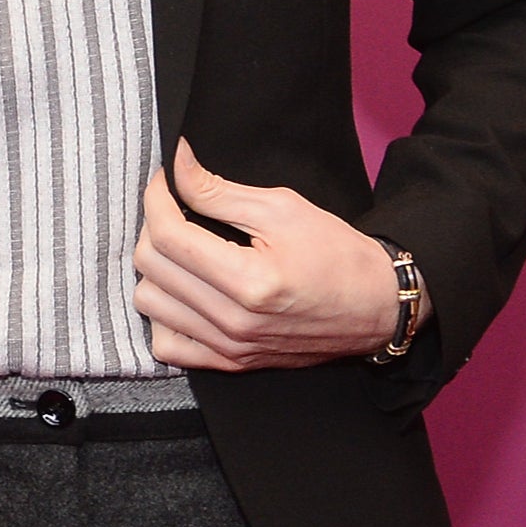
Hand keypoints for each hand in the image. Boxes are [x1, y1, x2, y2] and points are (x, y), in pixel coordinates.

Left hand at [134, 143, 413, 371]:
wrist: (377, 305)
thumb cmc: (336, 253)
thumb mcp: (282, 209)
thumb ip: (218, 191)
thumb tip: (176, 163)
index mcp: (250, 281)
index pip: (169, 236)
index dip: (156, 199)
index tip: (164, 182)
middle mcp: (234, 321)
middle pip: (151, 267)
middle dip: (153, 227)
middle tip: (175, 211)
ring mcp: (230, 347)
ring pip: (148, 304)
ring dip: (154, 270)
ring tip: (181, 250)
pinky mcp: (231, 363)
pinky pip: (165, 345)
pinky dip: (162, 316)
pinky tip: (183, 293)